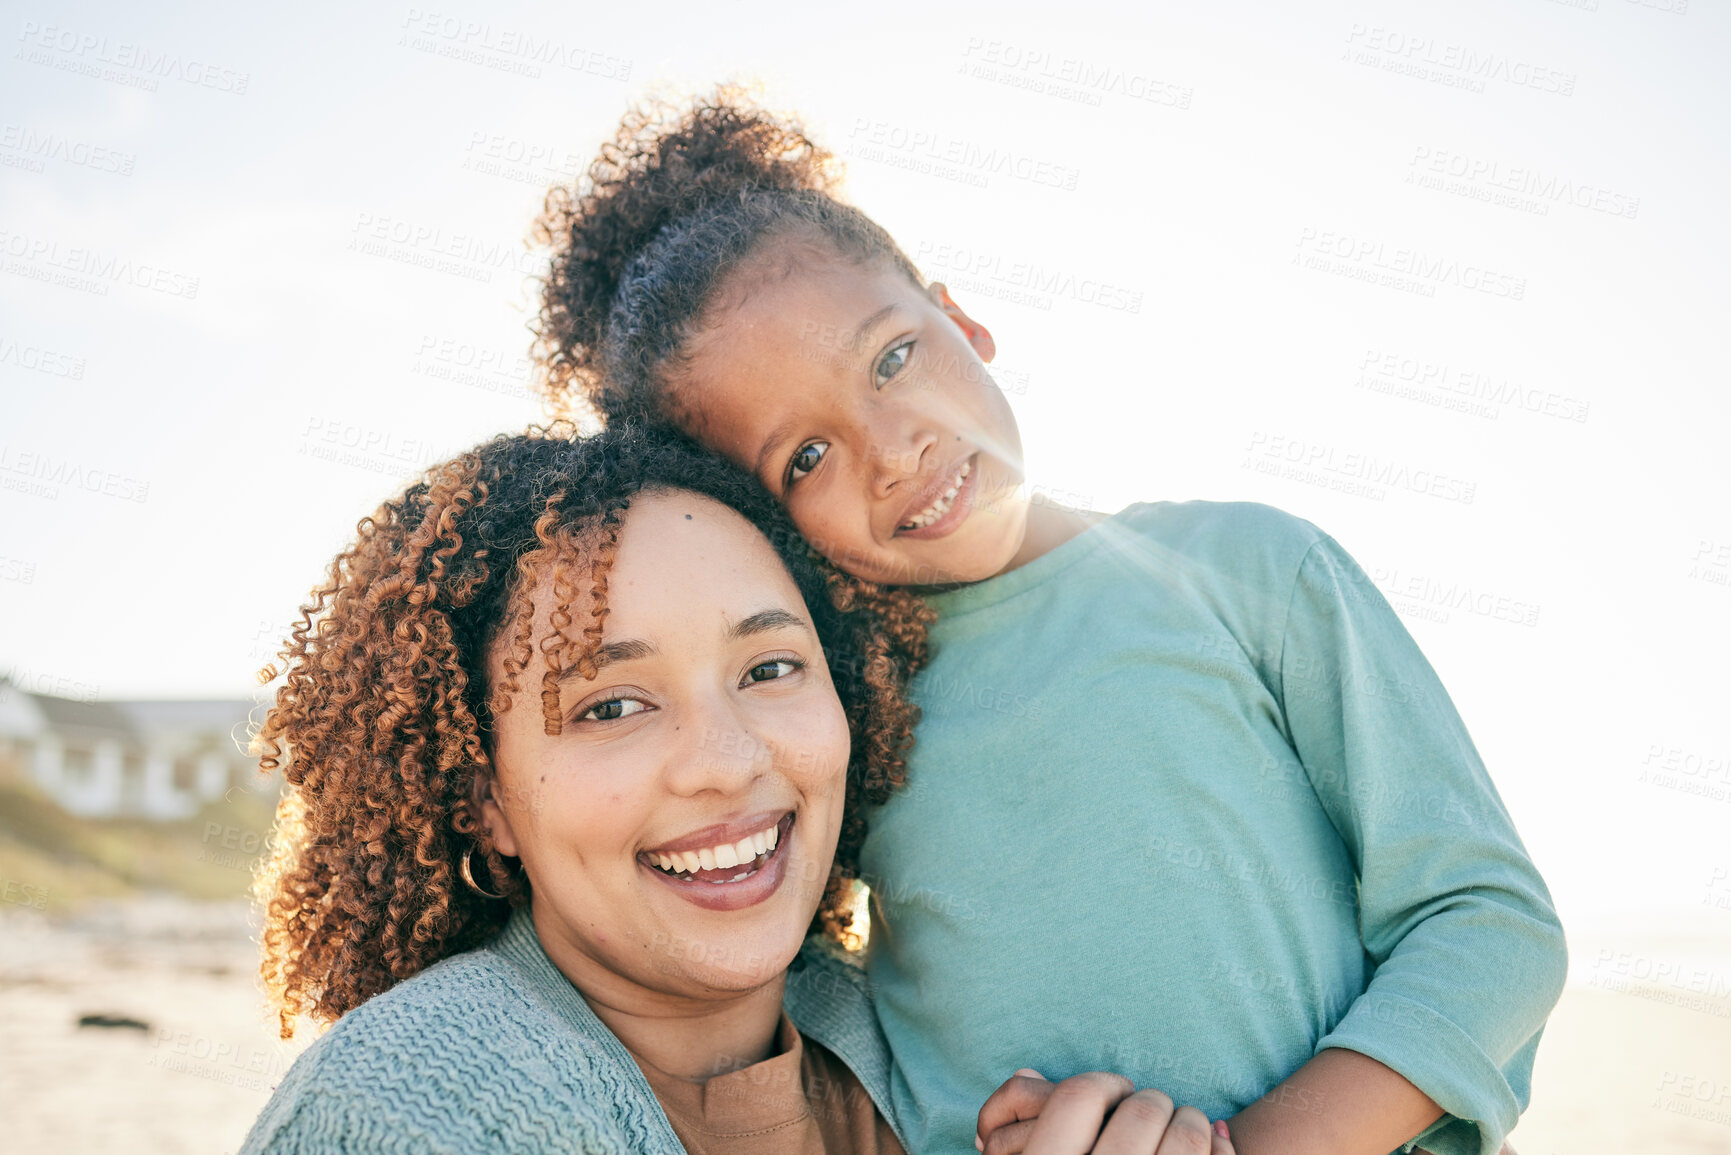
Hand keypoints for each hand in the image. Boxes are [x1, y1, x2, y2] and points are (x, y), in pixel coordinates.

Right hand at [976, 1068, 1233, 1154]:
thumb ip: (1022, 1134)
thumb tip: (1028, 1076)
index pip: (1078, 1096)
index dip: (1102, 1085)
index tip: (1115, 1093)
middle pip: (1140, 1111)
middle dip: (1153, 1102)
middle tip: (1154, 1110)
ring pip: (1187, 1136)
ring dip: (1192, 1122)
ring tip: (1187, 1127)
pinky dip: (1219, 1150)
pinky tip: (1212, 1147)